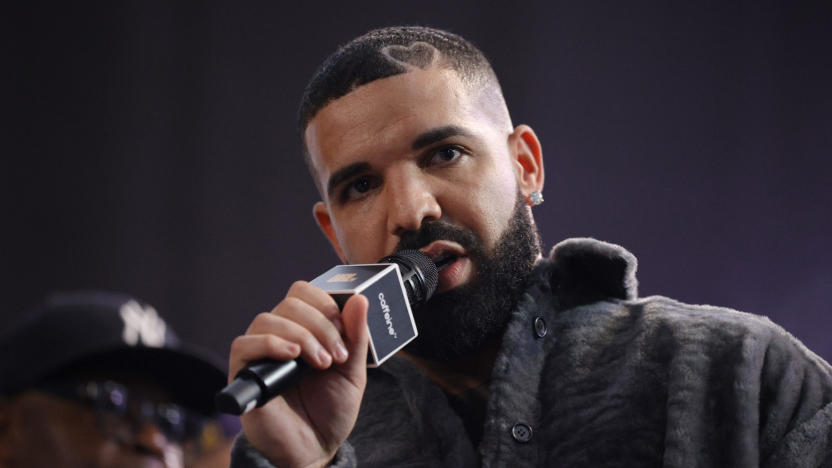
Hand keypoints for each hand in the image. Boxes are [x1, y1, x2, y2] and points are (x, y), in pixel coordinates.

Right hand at [228, 281, 368, 467]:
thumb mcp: (352, 371)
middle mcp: (279, 337)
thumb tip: (360, 300)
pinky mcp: (244, 374)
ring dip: (301, 336)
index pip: (303, 293)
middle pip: (289, 304)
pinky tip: (293, 356)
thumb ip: (356, 336)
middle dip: (319, 325)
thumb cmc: (330, 411)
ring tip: (321, 363)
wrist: (315, 449)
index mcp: (303, 330)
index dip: (324, 303)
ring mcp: (260, 354)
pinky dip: (270, 344)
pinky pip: (243, 345)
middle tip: (335, 356)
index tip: (344, 332)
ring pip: (267, 320)